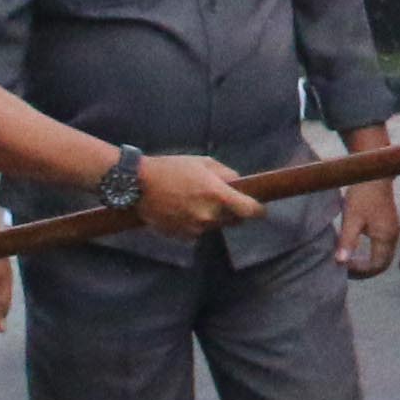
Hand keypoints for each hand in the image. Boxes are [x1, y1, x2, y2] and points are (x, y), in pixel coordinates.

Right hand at [132, 151, 263, 236]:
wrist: (139, 185)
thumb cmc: (172, 168)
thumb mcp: (203, 162)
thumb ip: (226, 174)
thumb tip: (239, 183)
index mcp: (218, 195)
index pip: (250, 210)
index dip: (258, 210)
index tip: (260, 208)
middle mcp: (210, 215)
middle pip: (235, 220)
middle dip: (233, 211)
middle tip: (220, 198)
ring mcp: (196, 228)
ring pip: (215, 226)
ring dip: (213, 217)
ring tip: (195, 201)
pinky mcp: (183, 236)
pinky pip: (198, 231)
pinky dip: (196, 223)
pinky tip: (183, 210)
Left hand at [339, 177, 399, 277]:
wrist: (375, 174)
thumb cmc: (362, 195)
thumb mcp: (351, 219)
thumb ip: (347, 241)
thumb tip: (340, 262)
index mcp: (385, 237)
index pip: (377, 266)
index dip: (361, 271)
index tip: (344, 265)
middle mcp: (393, 237)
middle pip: (383, 264)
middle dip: (365, 270)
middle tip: (347, 269)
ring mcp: (393, 231)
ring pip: (384, 256)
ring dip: (369, 262)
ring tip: (350, 261)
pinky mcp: (390, 225)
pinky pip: (384, 248)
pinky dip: (372, 254)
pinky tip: (359, 250)